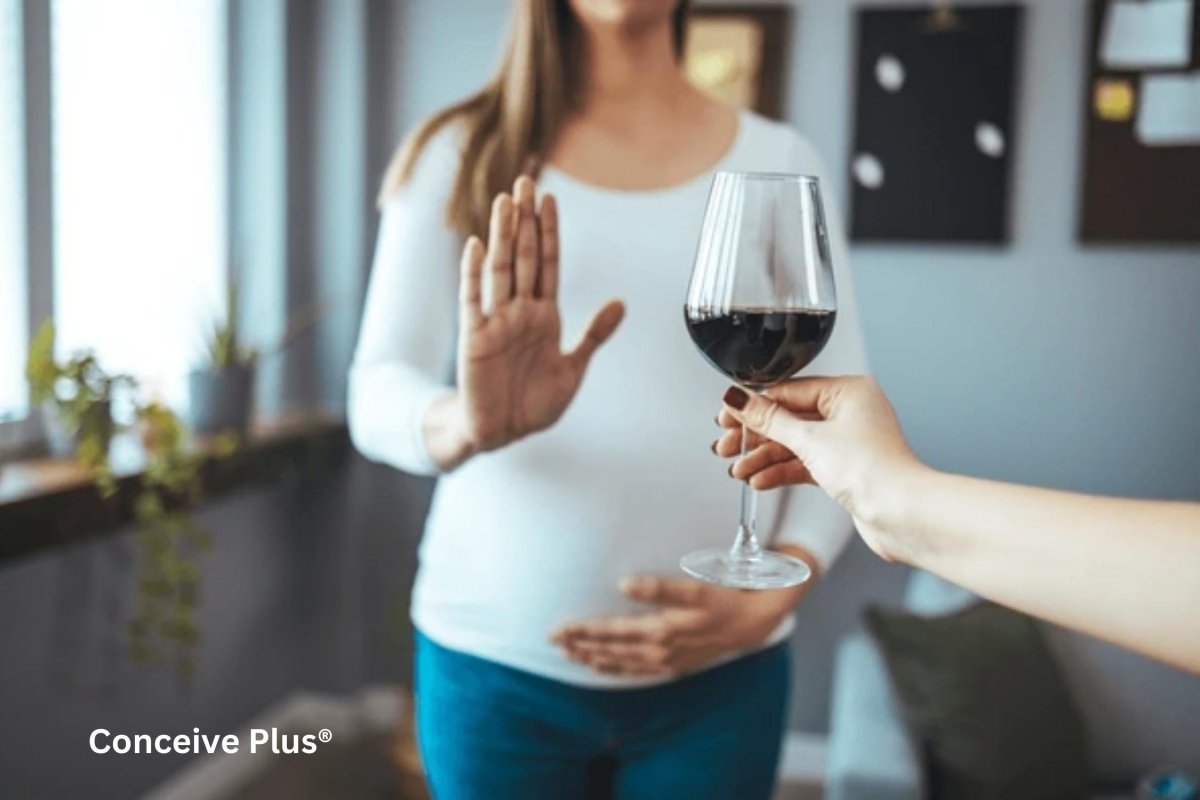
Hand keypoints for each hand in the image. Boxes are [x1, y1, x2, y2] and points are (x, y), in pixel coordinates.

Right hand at [438, 176, 624, 464]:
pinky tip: (477, 245)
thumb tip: (620, 303)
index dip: (550, 231)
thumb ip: (593, 334)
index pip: (548, 263)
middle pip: (524, 256)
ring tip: (506, 201)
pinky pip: (474, 300)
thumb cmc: (535, 402)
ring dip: (504, 235)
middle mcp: (519, 310)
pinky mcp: (475, 338)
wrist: (504, 433)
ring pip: (501, 269)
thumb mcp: (573, 368)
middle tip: (526, 181)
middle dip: (527, 220)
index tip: (550, 198)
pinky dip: (474, 273)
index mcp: (544, 315)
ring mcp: (496, 321)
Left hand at [550, 571, 806, 677]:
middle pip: (611, 649)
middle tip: (552, 639)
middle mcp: (660, 650)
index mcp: (661, 630)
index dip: (584, 631)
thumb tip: (625, 583)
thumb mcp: (695, 587)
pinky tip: (600, 666)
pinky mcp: (673, 664)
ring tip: (568, 653)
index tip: (559, 628)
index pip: (612, 632)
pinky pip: (637, 671)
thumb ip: (659, 587)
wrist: (754, 621)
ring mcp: (666, 660)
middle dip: (580, 645)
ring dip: (592, 657)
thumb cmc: (723, 597)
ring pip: (620, 662)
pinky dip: (615, 669)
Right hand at [714, 376, 924, 560]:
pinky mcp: (844, 469)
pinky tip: (759, 480)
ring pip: (794, 444)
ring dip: (764, 458)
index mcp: (848, 392)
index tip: (727, 414)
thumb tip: (739, 399)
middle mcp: (849, 413)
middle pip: (788, 418)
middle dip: (755, 436)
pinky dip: (781, 472)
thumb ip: (769, 420)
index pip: (789, 391)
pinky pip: (804, 464)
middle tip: (725, 445)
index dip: (755, 405)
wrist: (902, 515)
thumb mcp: (809, 440)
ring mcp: (847, 442)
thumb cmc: (873, 471)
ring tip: (737, 470)